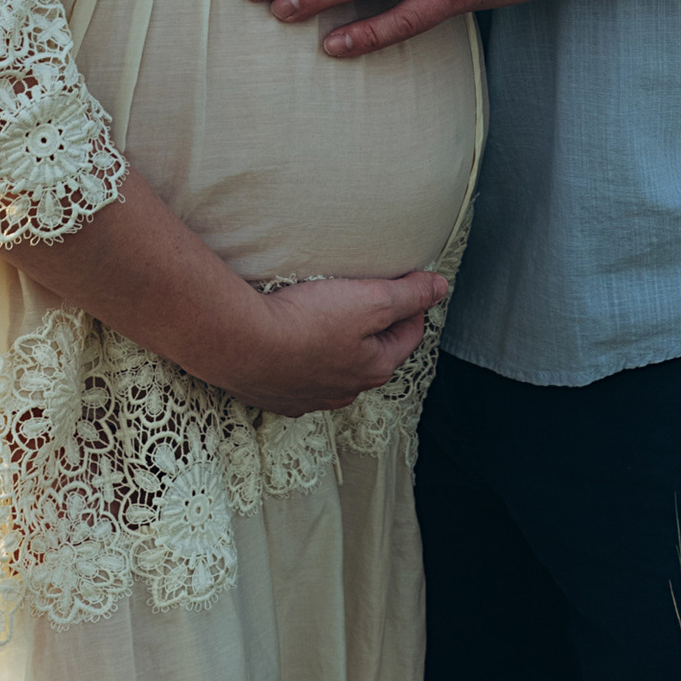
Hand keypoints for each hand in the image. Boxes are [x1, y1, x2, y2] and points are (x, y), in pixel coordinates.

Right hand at [227, 270, 451, 415]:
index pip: (408, 334)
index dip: (409, 304)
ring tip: (320, 314)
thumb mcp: (371, 299)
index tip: (400, 283)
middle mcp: (344, 391)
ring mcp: (307, 397)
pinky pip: (296, 375)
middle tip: (360, 295)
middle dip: (371, 326)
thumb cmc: (306, 321)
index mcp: (374, 369)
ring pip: (333, 367)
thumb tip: (439, 288)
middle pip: (371, 352)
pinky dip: (299, 357)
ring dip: (334, 344)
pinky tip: (287, 338)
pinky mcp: (275, 396)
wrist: (241, 343)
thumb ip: (409, 294)